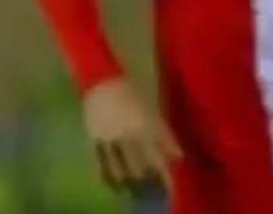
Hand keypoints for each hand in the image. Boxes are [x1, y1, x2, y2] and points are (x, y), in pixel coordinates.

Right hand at [83, 78, 181, 193]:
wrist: (101, 81)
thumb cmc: (132, 93)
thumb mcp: (152, 111)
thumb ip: (164, 135)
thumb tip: (177, 157)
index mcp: (145, 126)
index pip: (159, 155)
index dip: (166, 172)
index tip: (172, 185)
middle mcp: (127, 134)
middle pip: (141, 164)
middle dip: (150, 180)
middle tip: (155, 190)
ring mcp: (110, 137)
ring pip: (120, 165)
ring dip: (129, 181)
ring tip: (136, 190)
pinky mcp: (94, 138)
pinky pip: (100, 160)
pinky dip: (108, 175)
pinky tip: (115, 184)